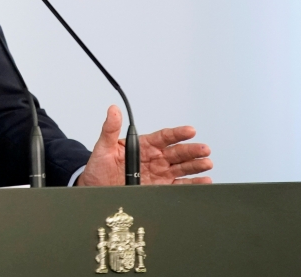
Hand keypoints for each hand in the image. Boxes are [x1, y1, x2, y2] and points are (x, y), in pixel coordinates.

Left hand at [77, 105, 211, 186]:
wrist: (94, 190)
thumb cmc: (98, 168)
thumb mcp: (102, 148)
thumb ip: (110, 129)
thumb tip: (113, 109)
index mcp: (142, 146)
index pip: (164, 137)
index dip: (177, 134)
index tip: (190, 131)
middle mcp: (154, 159)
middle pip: (177, 153)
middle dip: (191, 151)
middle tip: (204, 149)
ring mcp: (158, 174)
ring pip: (181, 168)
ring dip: (195, 166)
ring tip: (207, 164)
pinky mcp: (160, 189)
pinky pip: (179, 186)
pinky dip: (192, 184)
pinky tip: (203, 181)